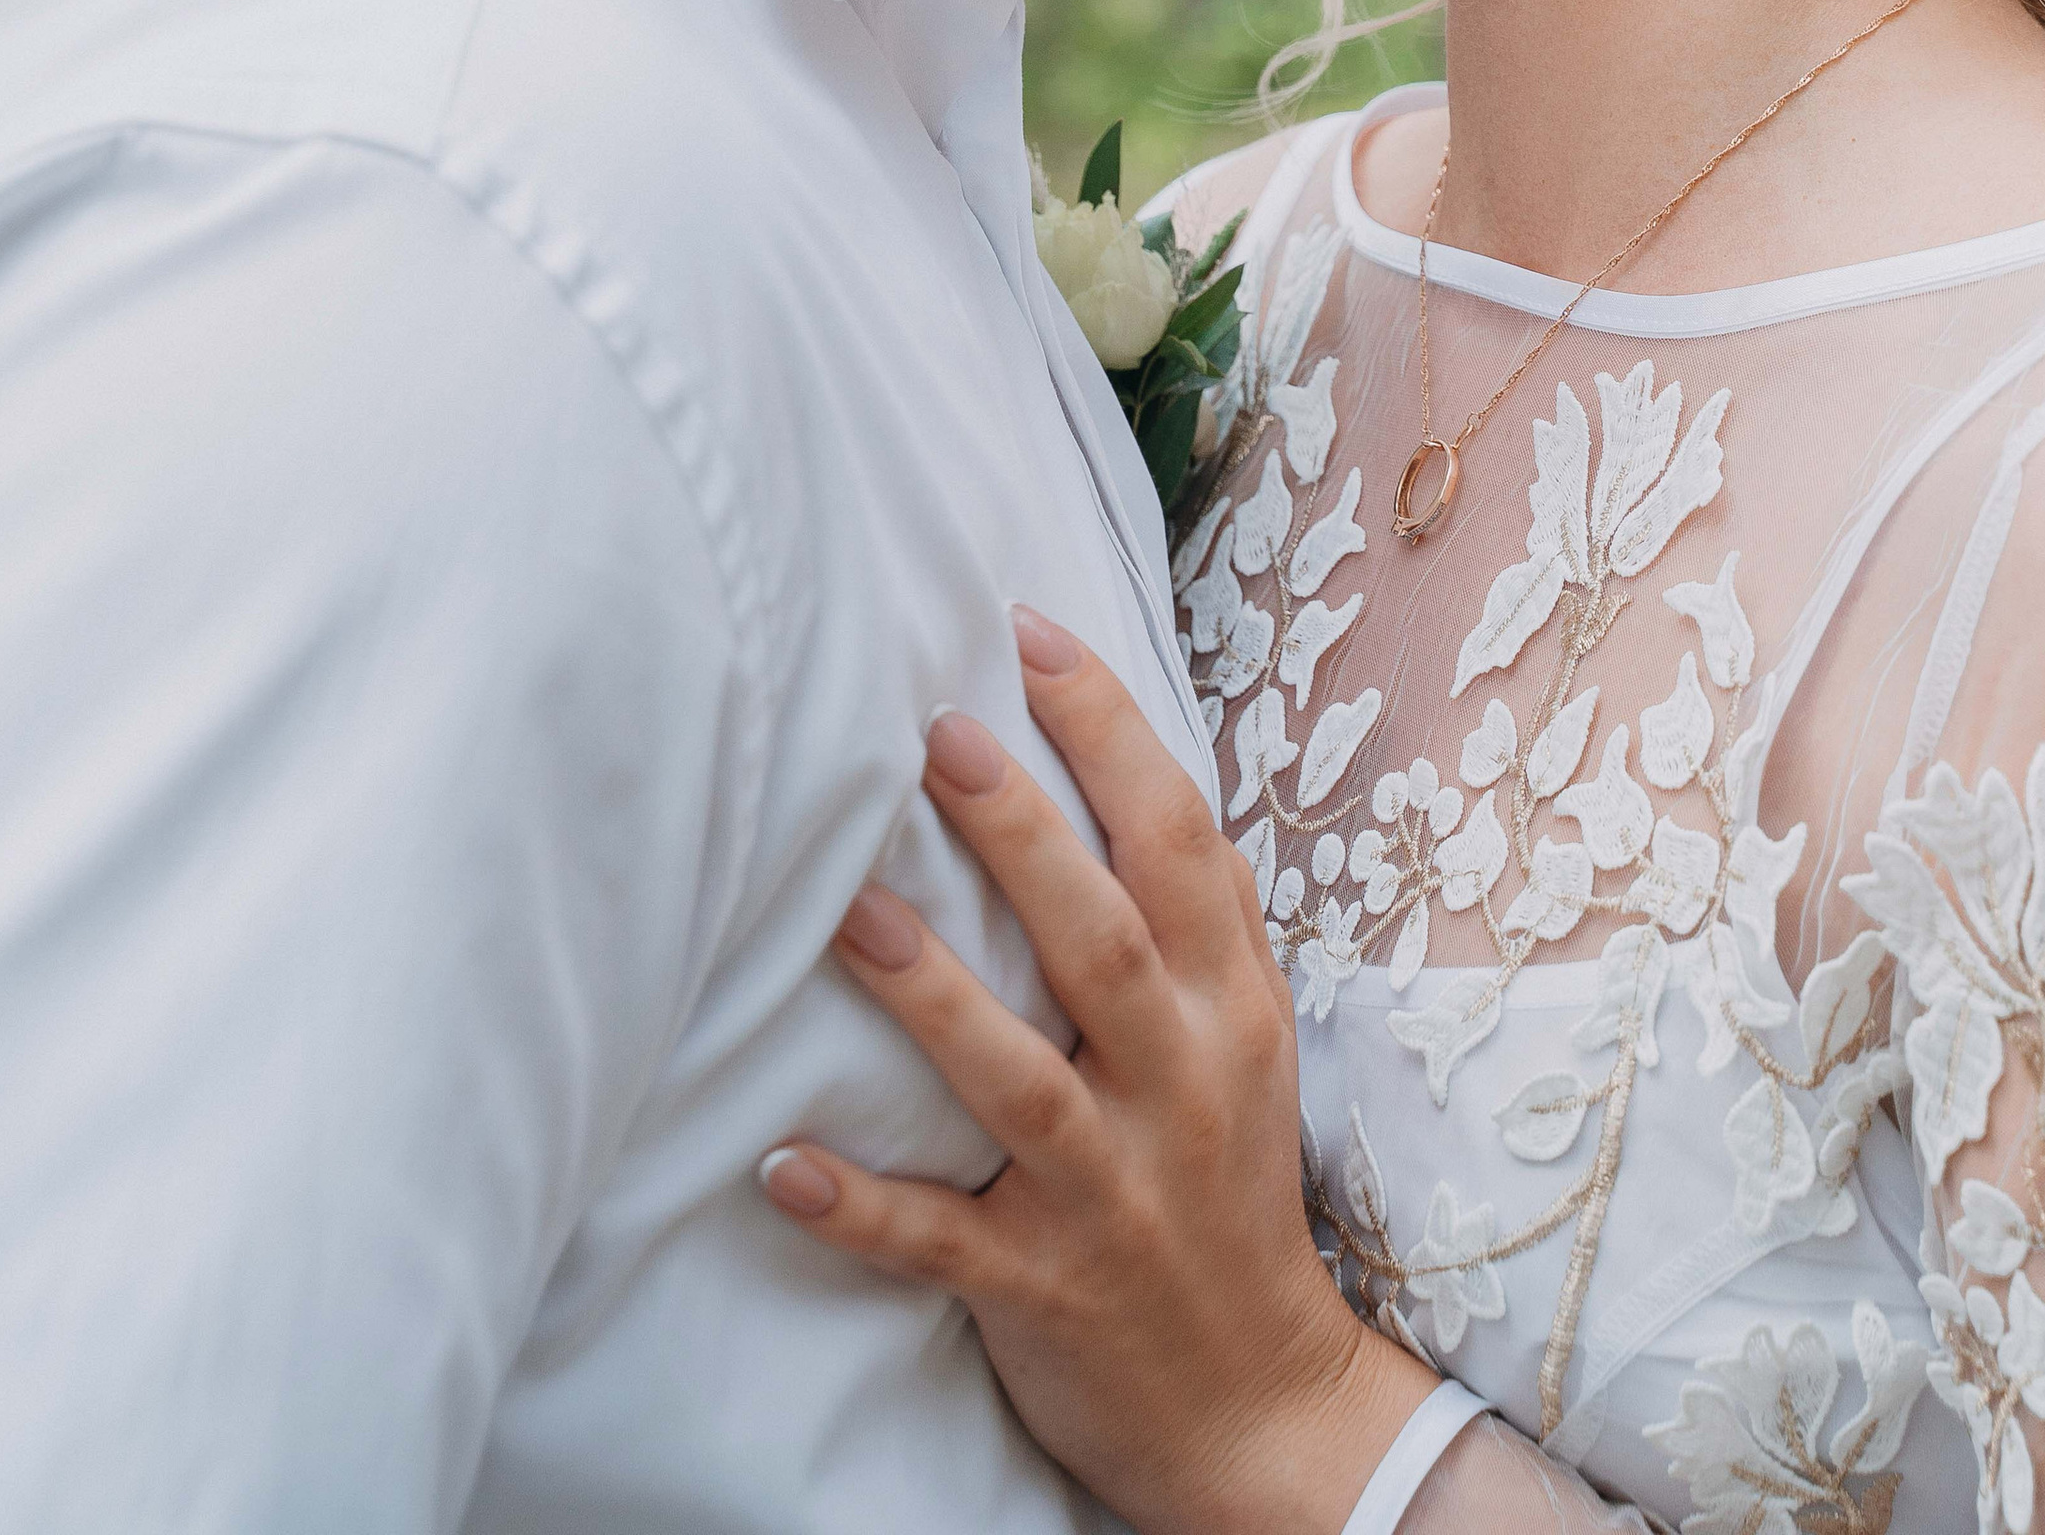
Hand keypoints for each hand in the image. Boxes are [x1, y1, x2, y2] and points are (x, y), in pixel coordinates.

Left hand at [758, 608, 1439, 1534]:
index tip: (1032, 634)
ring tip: (849, 915)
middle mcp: (1179, 1088)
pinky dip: (863, 1206)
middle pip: (1104, 942)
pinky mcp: (1041, 1288)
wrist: (1263, 1410)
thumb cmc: (1232, 1190)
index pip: (1184, 845)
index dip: (1112, 733)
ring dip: (932, 998)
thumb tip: (1131, 763)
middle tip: (936, 733)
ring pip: (1021, 1083)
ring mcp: (1111, 1193)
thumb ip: (1203, 918)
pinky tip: (781, 1163)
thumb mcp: (1251, 1043)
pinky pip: (943, 1243)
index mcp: (1231, 1011)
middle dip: (1023, 836)